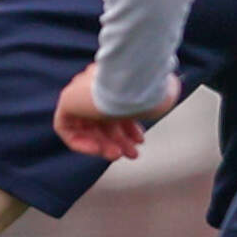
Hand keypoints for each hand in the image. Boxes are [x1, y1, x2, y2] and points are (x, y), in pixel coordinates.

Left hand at [53, 63, 175, 160]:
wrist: (132, 82)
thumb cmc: (149, 88)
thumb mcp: (160, 94)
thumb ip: (162, 94)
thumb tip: (171, 89)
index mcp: (117, 81)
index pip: (117, 107)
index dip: (129, 127)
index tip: (139, 140)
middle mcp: (97, 86)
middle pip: (103, 120)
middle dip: (119, 140)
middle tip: (132, 154)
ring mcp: (81, 93)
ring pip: (88, 126)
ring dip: (103, 144)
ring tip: (119, 155)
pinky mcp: (67, 102)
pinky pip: (66, 128)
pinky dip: (80, 142)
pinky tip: (98, 149)